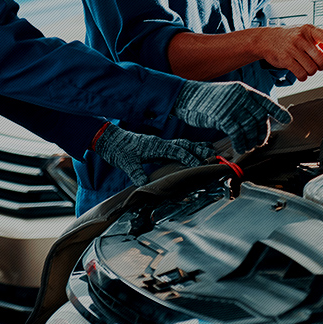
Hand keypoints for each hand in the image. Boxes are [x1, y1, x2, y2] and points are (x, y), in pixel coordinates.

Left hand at [93, 123, 215, 185]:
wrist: (109, 139)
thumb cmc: (118, 149)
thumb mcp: (126, 163)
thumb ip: (136, 172)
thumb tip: (144, 184)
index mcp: (156, 146)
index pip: (177, 151)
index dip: (189, 157)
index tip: (200, 164)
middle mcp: (160, 143)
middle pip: (184, 145)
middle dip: (198, 149)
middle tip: (213, 154)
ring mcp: (158, 144)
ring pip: (181, 144)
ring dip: (194, 147)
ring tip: (208, 150)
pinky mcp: (155, 146)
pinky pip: (174, 147)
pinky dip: (185, 149)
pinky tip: (190, 153)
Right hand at [173, 80, 291, 152]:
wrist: (186, 96)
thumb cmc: (206, 99)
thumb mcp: (228, 96)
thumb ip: (243, 105)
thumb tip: (256, 121)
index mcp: (244, 90)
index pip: (266, 101)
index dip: (278, 111)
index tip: (287, 120)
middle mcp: (241, 96)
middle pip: (259, 118)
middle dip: (262, 133)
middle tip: (259, 142)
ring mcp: (232, 105)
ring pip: (250, 127)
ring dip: (251, 140)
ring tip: (249, 146)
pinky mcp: (223, 116)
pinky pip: (237, 133)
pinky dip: (240, 142)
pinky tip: (239, 147)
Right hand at [257, 25, 322, 80]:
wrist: (266, 39)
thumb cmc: (289, 37)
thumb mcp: (305, 35)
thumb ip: (322, 44)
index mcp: (309, 30)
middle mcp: (301, 38)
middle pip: (321, 59)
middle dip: (321, 65)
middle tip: (316, 64)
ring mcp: (293, 49)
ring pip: (312, 69)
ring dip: (311, 71)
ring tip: (304, 65)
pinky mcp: (285, 60)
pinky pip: (301, 74)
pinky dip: (302, 76)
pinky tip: (299, 70)